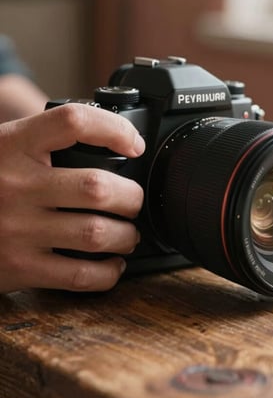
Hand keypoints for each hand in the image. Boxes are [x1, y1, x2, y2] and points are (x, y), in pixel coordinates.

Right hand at [0, 103, 144, 292]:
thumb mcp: (3, 147)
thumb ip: (44, 141)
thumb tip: (109, 139)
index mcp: (13, 145)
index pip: (73, 121)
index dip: (114, 128)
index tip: (134, 144)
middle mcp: (16, 184)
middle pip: (98, 186)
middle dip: (131, 197)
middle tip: (134, 202)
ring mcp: (16, 228)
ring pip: (96, 233)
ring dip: (126, 236)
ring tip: (128, 234)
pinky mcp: (18, 267)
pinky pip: (78, 275)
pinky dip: (107, 273)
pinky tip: (111, 265)